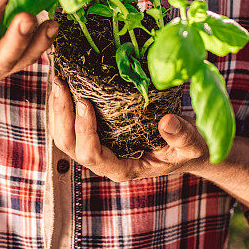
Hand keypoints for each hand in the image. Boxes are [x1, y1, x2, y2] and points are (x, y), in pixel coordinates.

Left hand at [48, 74, 209, 181]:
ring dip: (56, 108)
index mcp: (123, 168)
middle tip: (61, 84)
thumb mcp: (192, 144)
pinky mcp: (93, 134)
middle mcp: (104, 160)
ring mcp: (95, 148)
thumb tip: (166, 122)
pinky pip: (69, 123)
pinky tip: (65, 82)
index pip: (93, 155)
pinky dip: (63, 105)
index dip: (84, 131)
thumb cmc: (188, 149)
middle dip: (62, 115)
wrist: (185, 147)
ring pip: (63, 134)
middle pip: (69, 145)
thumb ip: (182, 136)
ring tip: (58, 80)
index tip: (85, 102)